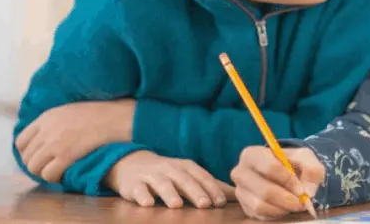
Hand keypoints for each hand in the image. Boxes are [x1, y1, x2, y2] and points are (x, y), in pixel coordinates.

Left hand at [15, 99, 134, 182]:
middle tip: (49, 167)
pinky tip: (64, 175)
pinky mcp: (66, 155)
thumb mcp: (70, 110)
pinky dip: (54, 178)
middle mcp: (46, 130)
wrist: (117, 117)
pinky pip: (48, 174)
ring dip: (43, 173)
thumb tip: (43, 138)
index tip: (39, 157)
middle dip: (36, 165)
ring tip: (57, 171)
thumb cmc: (99, 113)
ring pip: (34, 168)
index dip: (27, 153)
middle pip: (26, 157)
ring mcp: (55, 143)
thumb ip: (53, 122)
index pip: (20, 141)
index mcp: (47, 117)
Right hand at [105, 151, 233, 207]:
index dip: (211, 188)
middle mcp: (169, 169)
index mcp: (185, 167)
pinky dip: (143, 195)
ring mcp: (151, 175)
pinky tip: (148, 204)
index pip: (201, 176)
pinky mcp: (133, 184)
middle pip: (184, 179)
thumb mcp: (188, 175)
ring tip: (176, 205)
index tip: (220, 202)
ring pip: (161, 183)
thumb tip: (237, 194)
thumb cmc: (168, 174)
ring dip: (169, 193)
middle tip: (204, 204)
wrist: (132, 164)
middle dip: (194, 191)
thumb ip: (210, 185)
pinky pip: (138, 189)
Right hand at [231, 146, 324, 219]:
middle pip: (264, 190)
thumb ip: (312, 170)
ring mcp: (240, 191)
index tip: (301, 188)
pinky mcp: (244, 207)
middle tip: (301, 202)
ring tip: (295, 204)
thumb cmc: (292, 163)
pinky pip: (260, 216)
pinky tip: (285, 206)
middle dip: (287, 199)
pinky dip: (276, 214)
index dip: (288, 179)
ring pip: (260, 206)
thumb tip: (308, 191)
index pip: (269, 167)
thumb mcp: (306, 158)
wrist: (286, 173)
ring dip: (283, 208)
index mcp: (252, 154)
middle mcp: (240, 173)